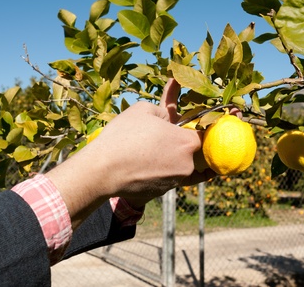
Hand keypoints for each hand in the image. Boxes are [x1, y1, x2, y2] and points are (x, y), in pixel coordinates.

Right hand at [45, 79, 204, 226]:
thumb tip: (170, 114)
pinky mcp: (162, 192)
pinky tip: (149, 164)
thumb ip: (165, 110)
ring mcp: (175, 181)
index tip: (191, 124)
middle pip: (191, 151)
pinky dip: (162, 170)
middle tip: (166, 137)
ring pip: (179, 165)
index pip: (201, 133)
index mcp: (186, 142)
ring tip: (150, 149)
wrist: (103, 170)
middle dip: (182, 143)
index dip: (196, 127)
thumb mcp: (144, 110)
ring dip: (171, 157)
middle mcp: (187, 165)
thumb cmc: (124, 136)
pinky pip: (167, 177)